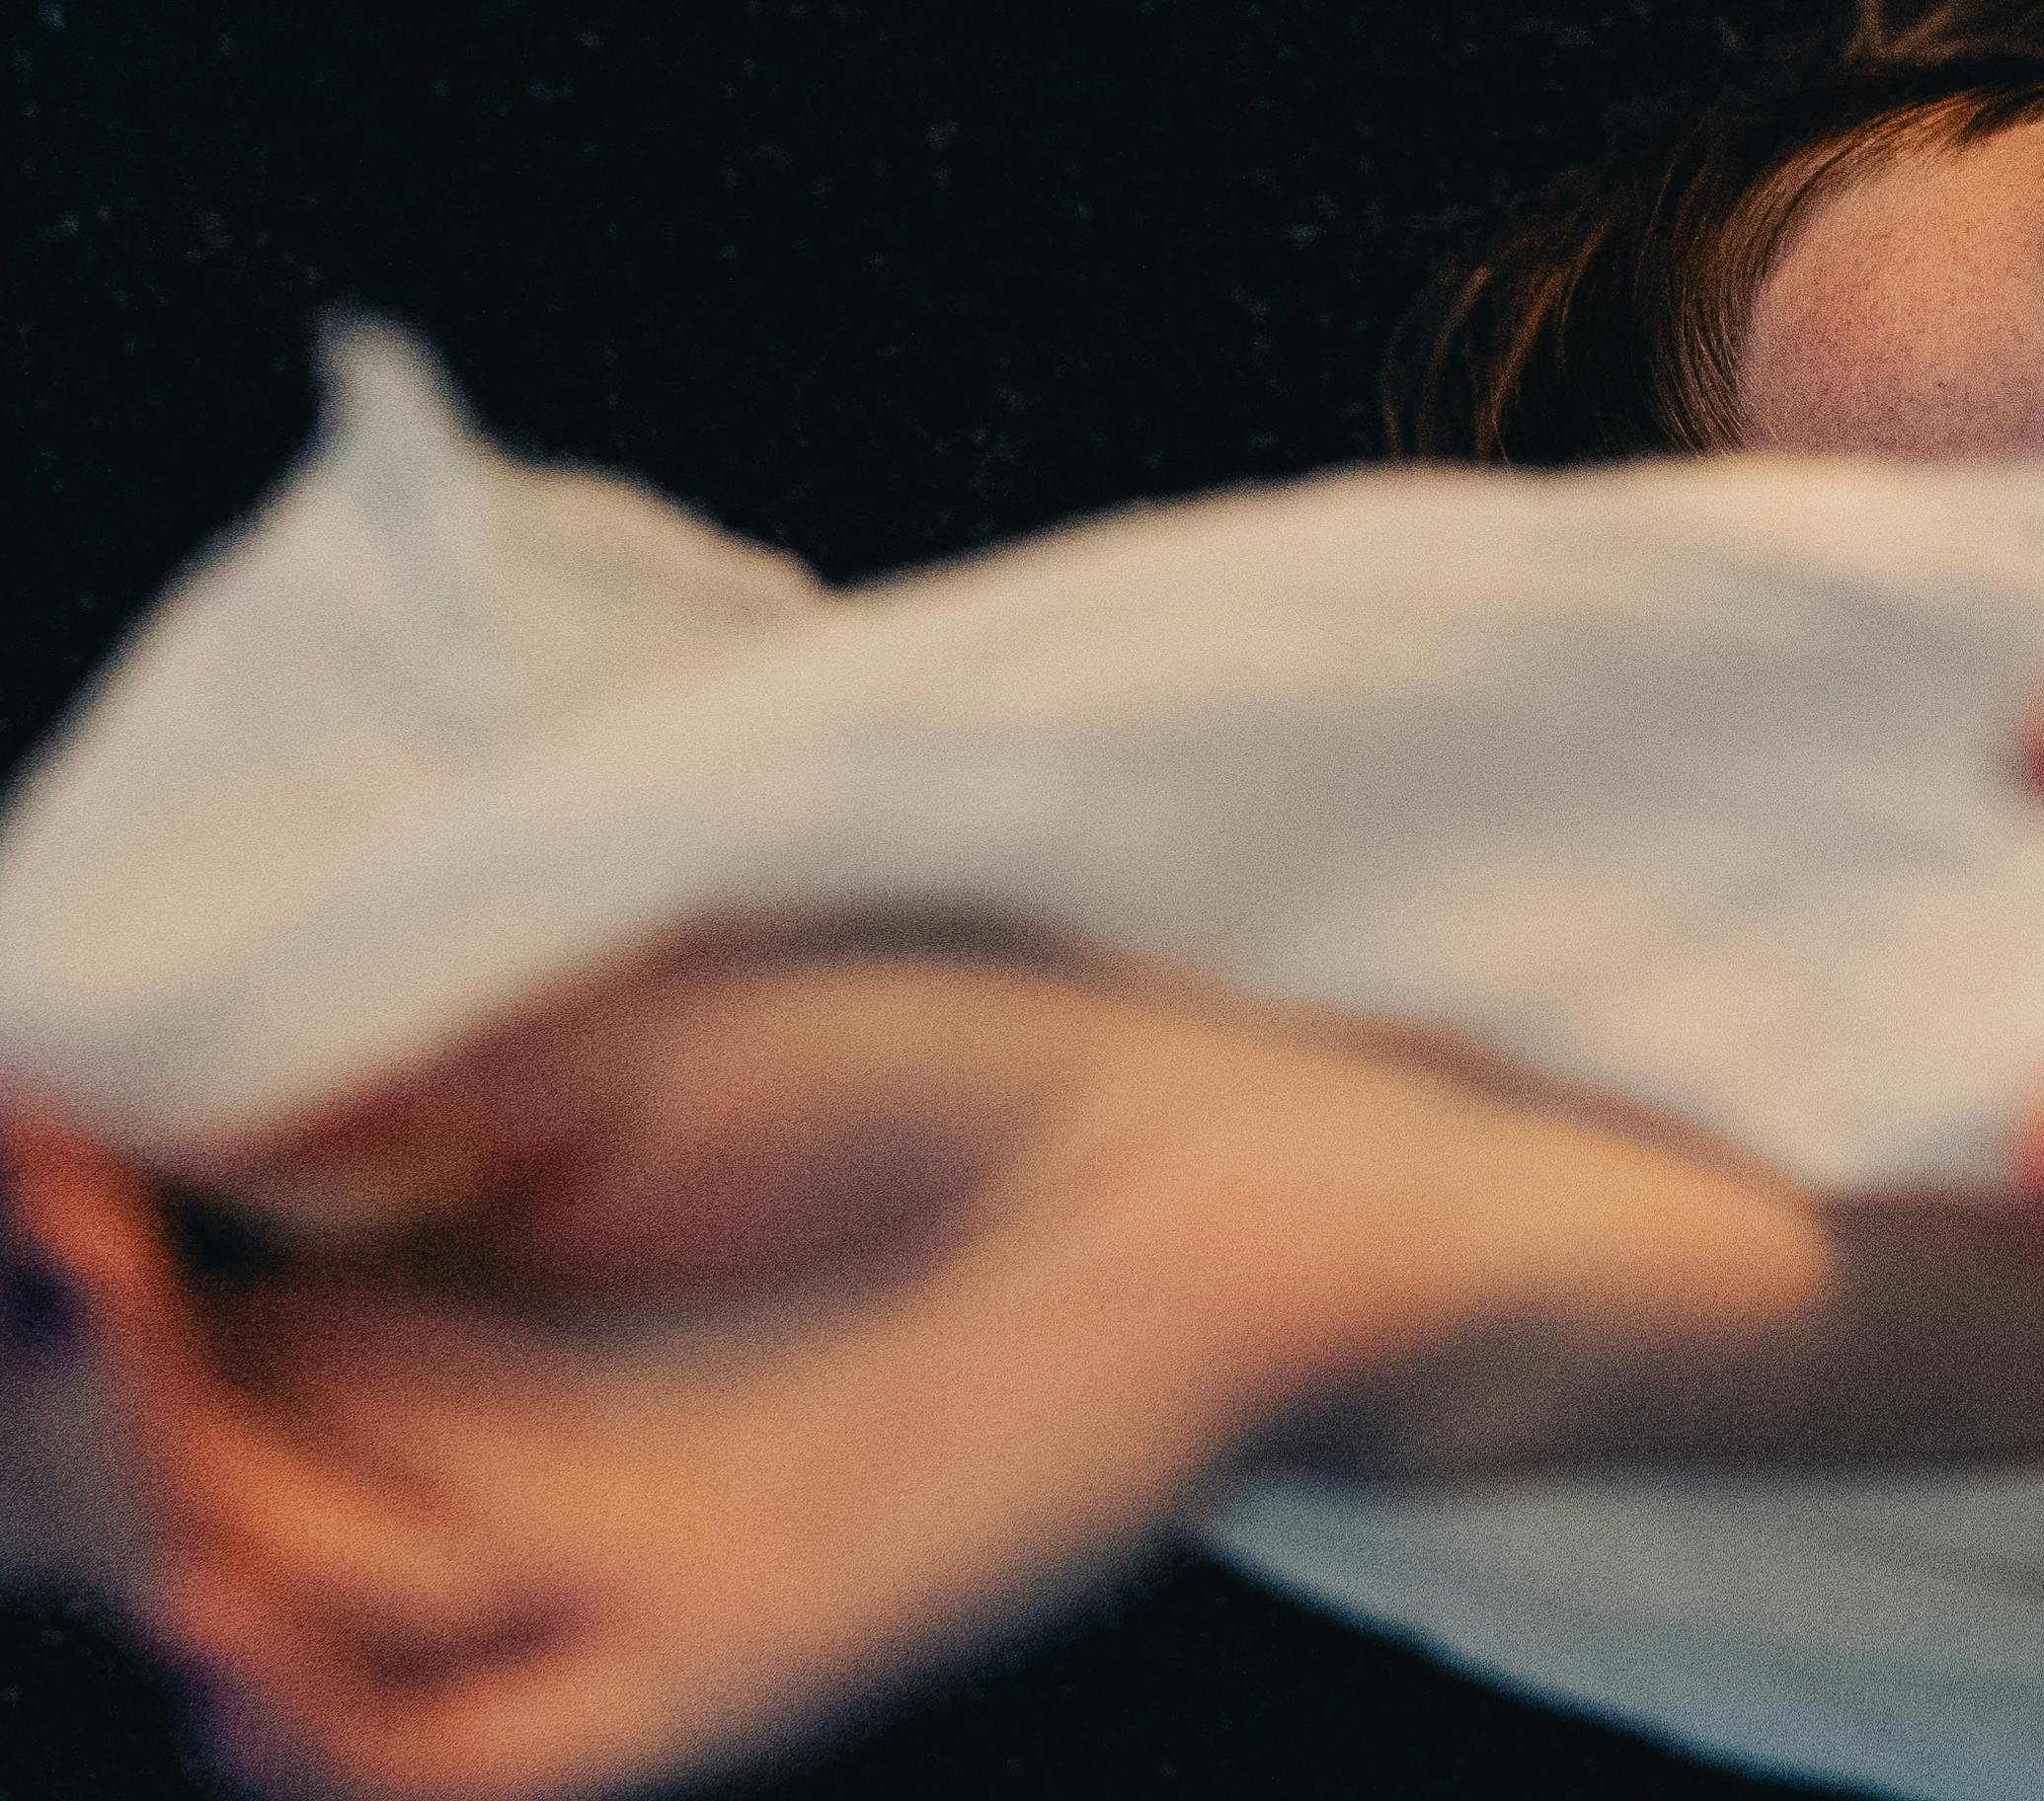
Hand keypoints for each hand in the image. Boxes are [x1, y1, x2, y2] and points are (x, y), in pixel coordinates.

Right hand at [0, 932, 1869, 1800]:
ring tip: (125, 1320)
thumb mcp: (617, 1025)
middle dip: (55, 1386)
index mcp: (410, 1296)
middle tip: (71, 1220)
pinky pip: (440, 1776)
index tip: (36, 1134)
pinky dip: (311, 1722)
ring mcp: (556, 1591)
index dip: (37, 1257)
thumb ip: (369, 1068)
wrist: (1218, 1162)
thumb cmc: (950, 1067)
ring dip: (142, 1506)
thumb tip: (81, 1060)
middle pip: (128, 1490)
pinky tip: (244, 1613)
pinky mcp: (682, 1684)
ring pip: (241, 1628)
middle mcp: (445, 1462)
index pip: (113, 1337)